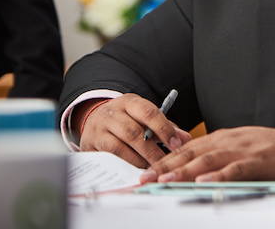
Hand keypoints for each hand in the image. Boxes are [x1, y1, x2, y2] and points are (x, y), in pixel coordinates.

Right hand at [77, 94, 191, 167]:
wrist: (93, 119)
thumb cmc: (127, 120)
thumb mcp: (143, 117)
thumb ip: (165, 127)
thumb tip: (185, 139)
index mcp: (129, 102)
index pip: (148, 112)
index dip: (164, 129)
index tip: (177, 145)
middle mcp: (111, 113)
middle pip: (133, 133)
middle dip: (152, 151)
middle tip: (165, 164)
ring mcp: (97, 130)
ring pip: (119, 148)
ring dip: (137, 161)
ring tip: (151, 170)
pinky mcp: (89, 146)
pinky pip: (107, 159)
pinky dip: (122, 167)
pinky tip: (134, 172)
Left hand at [140, 126, 274, 183]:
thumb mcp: (243, 147)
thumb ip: (220, 155)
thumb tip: (194, 169)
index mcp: (225, 137)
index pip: (188, 148)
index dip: (165, 159)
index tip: (145, 173)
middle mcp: (230, 140)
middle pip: (192, 152)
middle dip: (166, 165)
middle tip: (144, 179)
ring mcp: (244, 149)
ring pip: (208, 159)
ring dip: (184, 170)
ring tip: (164, 180)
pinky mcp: (259, 160)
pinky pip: (236, 169)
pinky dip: (218, 176)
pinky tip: (204, 183)